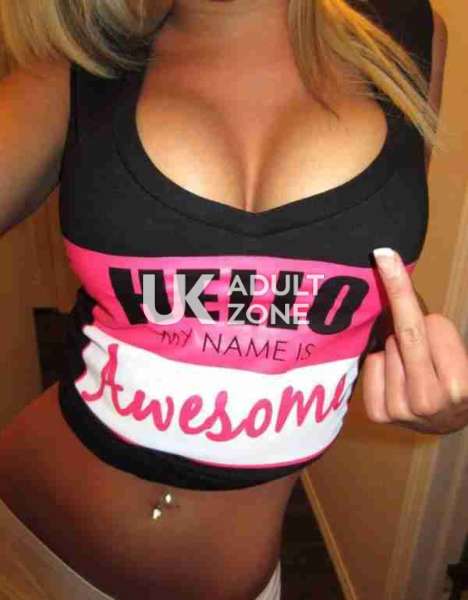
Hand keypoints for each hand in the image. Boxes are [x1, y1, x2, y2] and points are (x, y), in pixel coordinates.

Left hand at [361, 248, 467, 434]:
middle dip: (399, 303)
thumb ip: (438, 330)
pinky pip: (371, 364)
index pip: (431, 326)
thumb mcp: (460, 353)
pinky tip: (396, 376)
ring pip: (386, 348)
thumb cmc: (456, 377)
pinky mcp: (380, 414)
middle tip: (386, 263)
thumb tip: (401, 284)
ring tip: (413, 365)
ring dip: (397, 347)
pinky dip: (380, 362)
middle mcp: (429, 401)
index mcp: (460, 386)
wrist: (448, 422)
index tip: (386, 256)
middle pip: (404, 334)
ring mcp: (402, 411)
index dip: (425, 309)